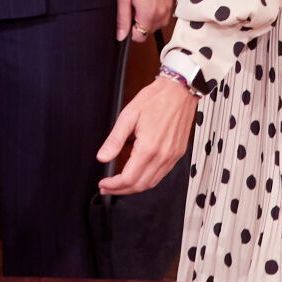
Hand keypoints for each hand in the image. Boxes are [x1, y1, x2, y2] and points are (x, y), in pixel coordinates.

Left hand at [97, 74, 196, 195]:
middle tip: (108, 188)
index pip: (129, 178)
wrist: (179, 91)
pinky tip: (138, 174)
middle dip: (121, 190)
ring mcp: (172, 156)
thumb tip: (102, 157)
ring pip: (152, 183)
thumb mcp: (128, 116)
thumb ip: (115, 140)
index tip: (103, 184)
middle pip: (140, 185)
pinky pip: (162, 175)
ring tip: (119, 184)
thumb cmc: (155, 99)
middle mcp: (163, 156)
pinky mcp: (178, 154)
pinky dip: (148, 180)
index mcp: (149, 147)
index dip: (113, 185)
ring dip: (134, 188)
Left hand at [117, 0, 171, 40]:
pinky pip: (163, 16)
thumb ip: (123, 19)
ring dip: (148, 19)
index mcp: (148, 14)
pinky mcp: (171, 3)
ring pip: (157, 25)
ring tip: (141, 4)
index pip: (140, 37)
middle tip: (133, 8)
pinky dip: (155, 13)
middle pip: (148, 31)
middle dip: (139, 24)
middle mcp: (161, 13)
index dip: (131, 31)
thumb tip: (121, 35)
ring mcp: (167, 8)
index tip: (128, 20)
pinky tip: (148, 2)